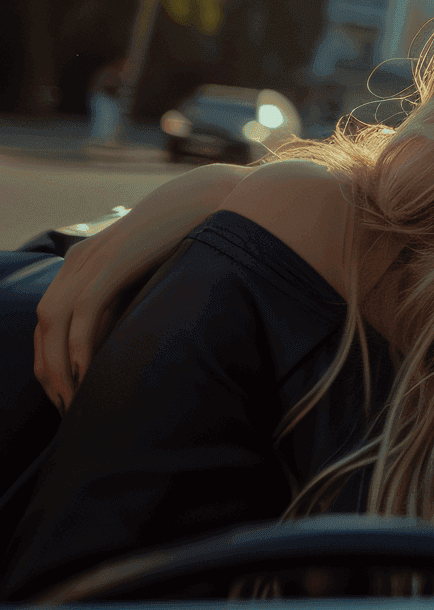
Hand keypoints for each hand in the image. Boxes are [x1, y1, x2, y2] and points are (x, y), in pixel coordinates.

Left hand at [34, 163, 248, 408]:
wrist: (215, 200)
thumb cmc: (194, 239)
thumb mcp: (155, 272)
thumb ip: (139, 297)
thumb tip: (140, 337)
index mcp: (84, 263)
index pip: (50, 321)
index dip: (52, 359)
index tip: (68, 394)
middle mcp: (78, 261)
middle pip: (43, 326)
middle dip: (49, 371)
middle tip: (66, 408)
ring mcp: (92, 259)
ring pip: (54, 323)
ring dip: (59, 365)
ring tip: (74, 400)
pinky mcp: (111, 262)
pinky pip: (83, 313)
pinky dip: (79, 346)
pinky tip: (87, 373)